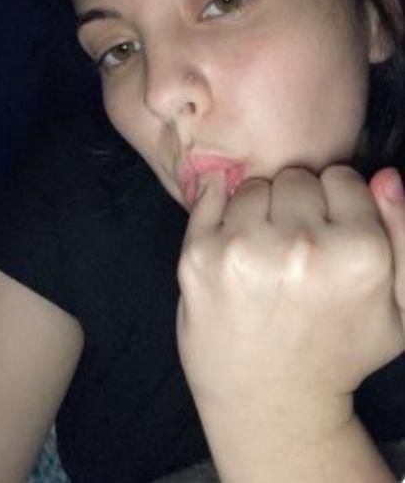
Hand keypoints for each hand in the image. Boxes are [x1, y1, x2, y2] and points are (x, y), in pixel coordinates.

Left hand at [176, 166, 403, 424]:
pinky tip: (234, 245)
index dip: (338, 205)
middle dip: (299, 206)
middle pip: (297, 178)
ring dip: (260, 211)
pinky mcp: (198, 256)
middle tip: (297, 250)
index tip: (331, 235)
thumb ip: (404, 234)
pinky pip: (210, 196)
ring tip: (265, 254)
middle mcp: (299, 245)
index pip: (342, 177)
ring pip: (255, 186)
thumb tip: (384, 177)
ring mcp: (243, 249)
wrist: (273, 405)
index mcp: (358, 253)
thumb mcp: (402, 309)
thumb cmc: (341, 351)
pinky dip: (220, 210)